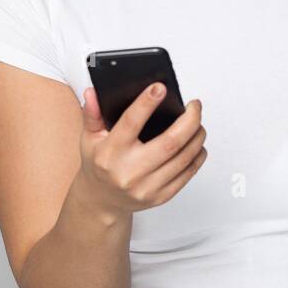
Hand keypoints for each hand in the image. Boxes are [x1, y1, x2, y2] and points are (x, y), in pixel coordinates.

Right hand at [75, 83, 207, 216]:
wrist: (102, 200)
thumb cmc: (99, 164)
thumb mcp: (89, 138)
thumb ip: (92, 114)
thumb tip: (92, 93)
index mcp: (110, 152)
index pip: (130, 123)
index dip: (146, 103)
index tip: (160, 88)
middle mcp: (129, 171)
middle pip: (170, 142)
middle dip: (189, 120)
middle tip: (194, 106)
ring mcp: (146, 187)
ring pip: (183, 158)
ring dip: (197, 137)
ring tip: (198, 123)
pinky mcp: (160, 197)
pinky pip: (187, 174)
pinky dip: (197, 156)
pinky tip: (197, 144)